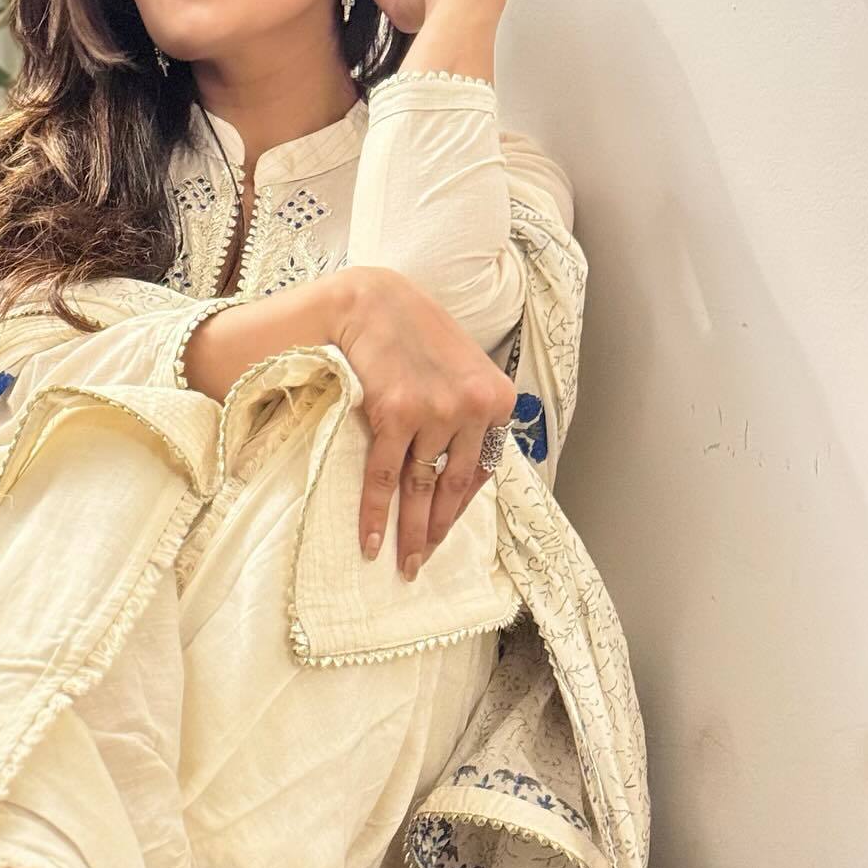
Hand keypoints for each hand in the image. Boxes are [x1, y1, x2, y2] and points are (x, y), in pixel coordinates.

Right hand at [326, 266, 516, 579]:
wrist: (370, 303)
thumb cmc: (413, 334)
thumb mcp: (460, 368)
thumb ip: (469, 413)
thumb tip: (460, 469)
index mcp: (496, 400)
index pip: (481, 470)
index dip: (459, 508)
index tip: (442, 534)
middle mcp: (472, 408)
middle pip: (452, 486)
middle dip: (435, 531)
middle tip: (420, 565)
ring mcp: (436, 412)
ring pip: (419, 487)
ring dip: (408, 532)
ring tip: (402, 563)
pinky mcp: (397, 414)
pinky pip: (385, 477)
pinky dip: (375, 513)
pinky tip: (371, 541)